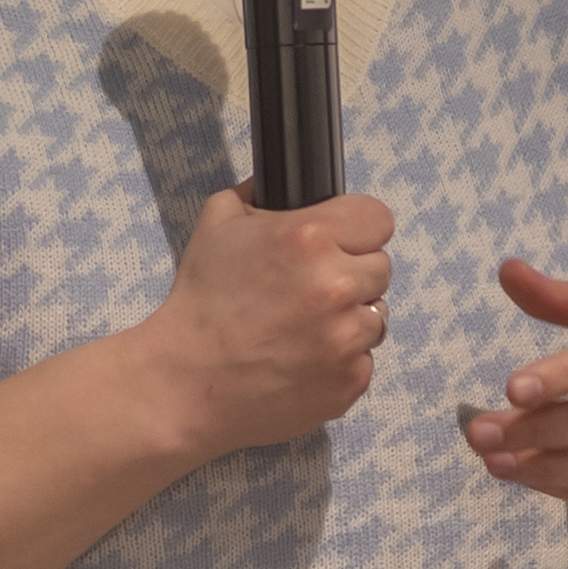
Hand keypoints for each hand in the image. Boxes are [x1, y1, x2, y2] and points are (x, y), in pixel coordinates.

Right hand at [140, 188, 391, 456]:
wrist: (187, 382)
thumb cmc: (202, 301)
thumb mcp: (218, 223)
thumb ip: (259, 195)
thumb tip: (284, 186)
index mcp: (310, 239)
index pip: (378, 218)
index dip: (357, 228)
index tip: (338, 241)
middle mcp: (337, 287)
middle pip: (380, 268)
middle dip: (351, 273)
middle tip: (311, 288)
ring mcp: (347, 339)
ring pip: (377, 315)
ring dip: (350, 317)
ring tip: (306, 326)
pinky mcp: (350, 381)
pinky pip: (364, 359)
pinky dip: (341, 359)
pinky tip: (304, 358)